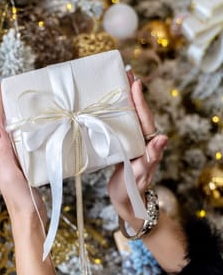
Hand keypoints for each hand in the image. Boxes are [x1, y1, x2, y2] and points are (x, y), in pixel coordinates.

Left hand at [0, 83, 46, 224]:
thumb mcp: (10, 174)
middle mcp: (3, 155)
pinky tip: (35, 129)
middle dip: (5, 108)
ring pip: (13, 134)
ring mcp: (14, 160)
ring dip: (16, 118)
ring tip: (24, 105)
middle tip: (13, 92)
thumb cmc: (19, 198)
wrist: (29, 216)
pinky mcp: (25, 165)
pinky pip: (23, 144)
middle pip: (2, 126)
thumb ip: (2, 152)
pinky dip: (27, 132)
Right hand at [108, 71, 167, 226]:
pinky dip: (117, 112)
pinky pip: (122, 125)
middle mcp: (142, 140)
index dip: (139, 100)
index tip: (135, 82)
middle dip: (133, 93)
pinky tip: (109, 105)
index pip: (145, 119)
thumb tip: (164, 138)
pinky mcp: (123, 145)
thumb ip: (151, 157)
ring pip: (130, 117)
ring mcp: (133, 142)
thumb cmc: (132, 190)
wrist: (126, 201)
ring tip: (119, 82)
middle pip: (139, 112)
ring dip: (125, 99)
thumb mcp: (140, 175)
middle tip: (127, 73)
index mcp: (148, 145)